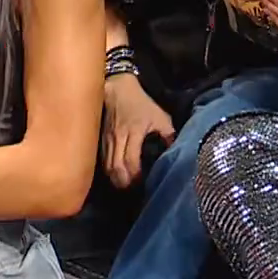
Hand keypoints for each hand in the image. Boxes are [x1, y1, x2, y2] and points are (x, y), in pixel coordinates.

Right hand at [102, 74, 174, 188]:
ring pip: (107, 166)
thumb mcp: (160, 116)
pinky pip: (103, 160)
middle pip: (116, 167)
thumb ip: (168, 134)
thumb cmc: (141, 103)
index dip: (135, 176)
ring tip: (125, 186)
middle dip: (124, 183)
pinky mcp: (101, 140)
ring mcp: (107, 139)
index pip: (130, 160)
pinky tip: (116, 176)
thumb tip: (176, 151)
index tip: (143, 182)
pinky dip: (109, 171)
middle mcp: (118, 138)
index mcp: (134, 132)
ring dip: (115, 179)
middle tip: (133, 189)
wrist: (117, 88)